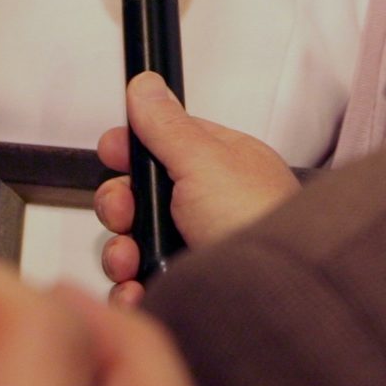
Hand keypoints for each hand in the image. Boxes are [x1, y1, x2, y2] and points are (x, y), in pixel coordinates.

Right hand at [94, 72, 301, 302]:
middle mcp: (206, 208)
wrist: (272, 298)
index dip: (132, 150)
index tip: (112, 154)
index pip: (163, 146)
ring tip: (131, 260)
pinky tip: (137, 289)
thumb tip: (147, 87)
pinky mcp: (185, 290)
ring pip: (134, 245)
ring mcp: (195, 250)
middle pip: (140, 199)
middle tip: (125, 213)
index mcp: (218, 167)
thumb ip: (169, 125)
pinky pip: (141, 286)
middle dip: (120, 207)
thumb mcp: (206, 161)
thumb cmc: (259, 224)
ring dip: (120, 253)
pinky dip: (130, 290)